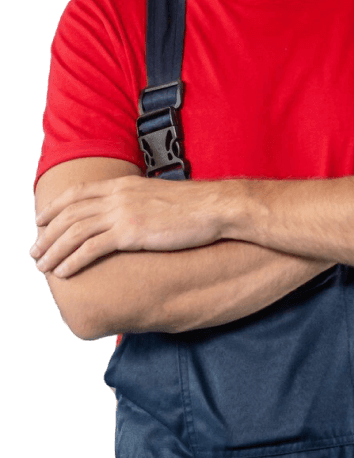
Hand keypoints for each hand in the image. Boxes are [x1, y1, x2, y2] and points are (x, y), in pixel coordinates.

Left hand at [30, 175, 227, 277]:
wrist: (215, 208)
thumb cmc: (193, 206)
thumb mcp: (158, 196)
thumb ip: (137, 201)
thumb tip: (130, 215)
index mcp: (123, 184)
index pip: (78, 193)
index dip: (54, 207)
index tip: (40, 222)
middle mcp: (117, 196)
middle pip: (70, 213)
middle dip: (47, 234)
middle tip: (35, 252)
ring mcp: (123, 213)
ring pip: (74, 232)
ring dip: (54, 250)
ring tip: (42, 267)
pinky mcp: (131, 233)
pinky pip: (91, 248)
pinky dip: (72, 261)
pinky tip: (63, 273)